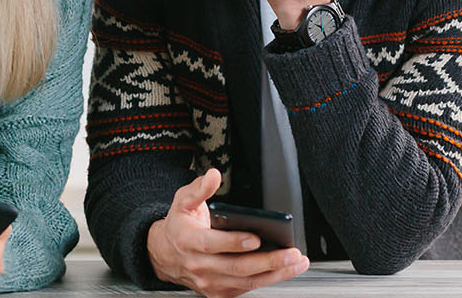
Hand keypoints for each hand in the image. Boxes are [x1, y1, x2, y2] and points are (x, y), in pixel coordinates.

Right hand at [146, 169, 307, 297]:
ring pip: (246, 281)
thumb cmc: (179, 227)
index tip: (256, 238)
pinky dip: (267, 280)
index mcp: (188, 240)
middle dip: (268, 261)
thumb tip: (213, 175)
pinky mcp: (218, 292)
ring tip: (296, 262)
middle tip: (290, 253)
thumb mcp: (183, 202)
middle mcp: (198, 265)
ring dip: (275, 273)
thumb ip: (199, 188)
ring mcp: (209, 282)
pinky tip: (284, 270)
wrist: (165, 256)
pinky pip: (246, 289)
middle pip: (236, 267)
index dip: (234, 243)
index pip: (211, 244)